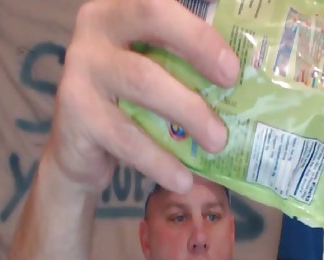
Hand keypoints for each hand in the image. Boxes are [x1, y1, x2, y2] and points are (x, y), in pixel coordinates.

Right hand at [47, 0, 238, 193]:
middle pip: (150, 19)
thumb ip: (184, 67)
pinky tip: (183, 179)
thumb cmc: (130, 105)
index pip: (160, 2)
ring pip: (142, 80)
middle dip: (198, 49)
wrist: (80, 150)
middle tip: (231, 85)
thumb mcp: (155, 76)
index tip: (232, 66)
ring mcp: (80, 68)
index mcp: (121, 11)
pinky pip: (125, 136)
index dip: (198, 29)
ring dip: (188, 112)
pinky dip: (159, 160)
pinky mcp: (75, 112)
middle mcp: (95, 29)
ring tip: (217, 143)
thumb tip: (248, 87)